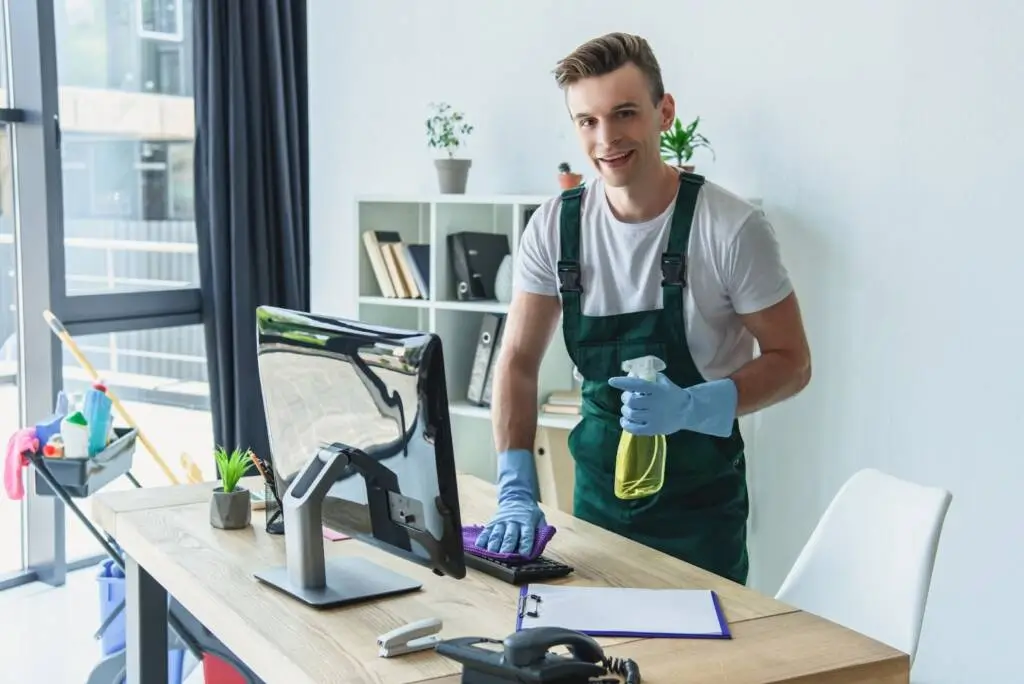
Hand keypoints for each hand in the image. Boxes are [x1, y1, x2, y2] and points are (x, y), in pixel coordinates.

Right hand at [475, 449, 545, 554]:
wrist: (516, 497)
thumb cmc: (529, 512)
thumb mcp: (540, 518)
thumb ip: (542, 530)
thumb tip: (544, 541)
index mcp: (526, 521)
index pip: (527, 534)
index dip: (526, 544)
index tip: (524, 554)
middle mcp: (513, 522)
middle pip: (510, 535)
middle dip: (507, 547)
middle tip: (504, 557)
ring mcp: (501, 522)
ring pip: (497, 534)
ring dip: (494, 545)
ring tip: (491, 555)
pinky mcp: (492, 523)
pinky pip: (486, 532)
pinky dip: (482, 540)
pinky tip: (479, 547)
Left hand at [606, 373, 737, 437]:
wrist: (688, 411)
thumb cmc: (671, 393)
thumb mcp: (663, 381)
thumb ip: (648, 376)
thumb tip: (631, 372)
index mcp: (657, 389)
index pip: (637, 384)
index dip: (623, 382)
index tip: (611, 381)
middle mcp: (655, 403)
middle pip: (631, 401)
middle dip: (625, 399)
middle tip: (627, 398)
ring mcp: (654, 417)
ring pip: (631, 414)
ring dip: (625, 411)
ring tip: (628, 409)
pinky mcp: (654, 429)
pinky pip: (634, 429)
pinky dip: (626, 424)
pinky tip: (625, 420)